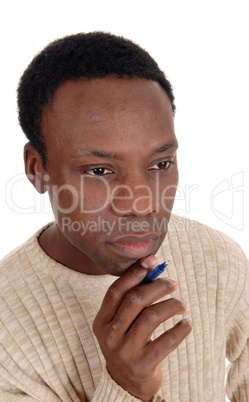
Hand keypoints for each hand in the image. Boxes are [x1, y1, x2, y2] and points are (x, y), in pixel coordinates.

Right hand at [93, 255, 191, 401]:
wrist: (126, 383)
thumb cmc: (128, 342)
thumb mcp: (121, 323)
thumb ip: (131, 299)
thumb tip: (153, 268)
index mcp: (102, 321)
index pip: (116, 291)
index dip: (135, 273)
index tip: (152, 261)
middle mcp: (110, 335)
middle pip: (135, 300)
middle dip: (157, 286)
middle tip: (173, 283)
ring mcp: (124, 352)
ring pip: (151, 317)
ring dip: (170, 305)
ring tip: (181, 305)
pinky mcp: (142, 365)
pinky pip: (166, 341)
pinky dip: (180, 329)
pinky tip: (187, 324)